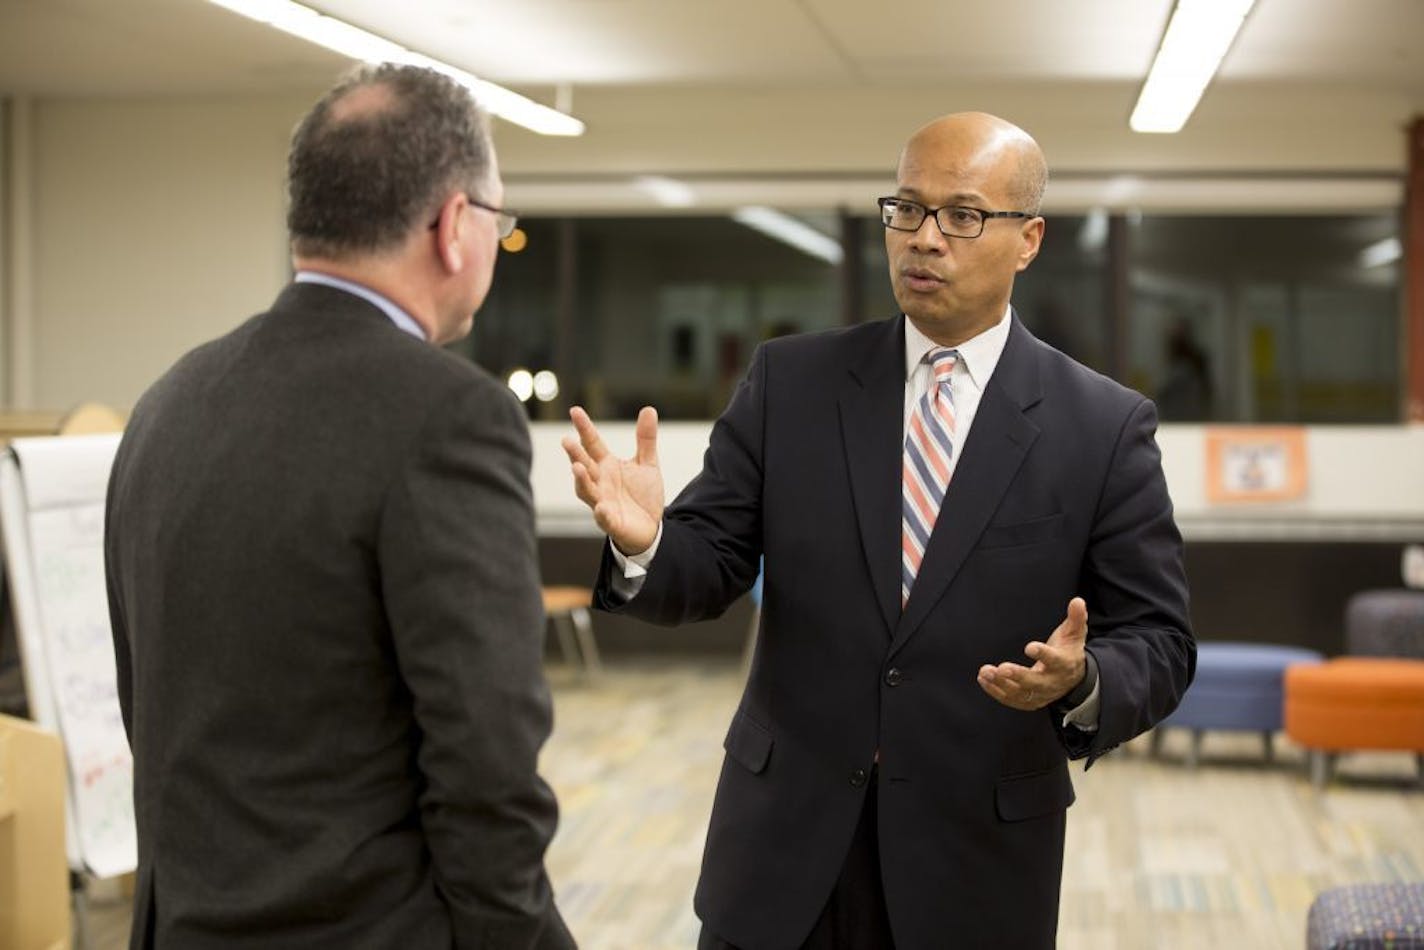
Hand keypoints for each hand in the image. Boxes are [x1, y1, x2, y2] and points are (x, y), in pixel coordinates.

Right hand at [562, 406, 664, 554]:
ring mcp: (602, 502)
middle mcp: (600, 482)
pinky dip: (602, 513)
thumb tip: (649, 409)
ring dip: (581, 480)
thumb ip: (645, 439)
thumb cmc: (642, 495)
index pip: (592, 444)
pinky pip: (604, 518)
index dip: (584, 428)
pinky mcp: (611, 522)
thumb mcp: (647, 463)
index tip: (575, 411)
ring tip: (577, 468)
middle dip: (575, 454)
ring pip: (587, 490)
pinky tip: (602, 507)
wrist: (650, 527)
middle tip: (566, 440)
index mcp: (606, 465)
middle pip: (584, 465)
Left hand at [977, 597, 1087, 710]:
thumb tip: (1077, 600)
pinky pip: (1012, 700)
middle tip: (1001, 668)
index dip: (1042, 654)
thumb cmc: (1069, 650)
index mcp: (1064, 664)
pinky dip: (996, 691)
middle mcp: (1052, 682)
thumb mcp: (1075, 634)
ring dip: (1001, 684)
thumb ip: (1076, 617)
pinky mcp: (1030, 701)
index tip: (1029, 647)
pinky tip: (984, 679)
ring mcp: (1041, 694)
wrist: (1074, 679)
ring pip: (1020, 693)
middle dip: (1018, 676)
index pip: (1054, 660)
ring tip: (985, 671)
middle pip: (1035, 683)